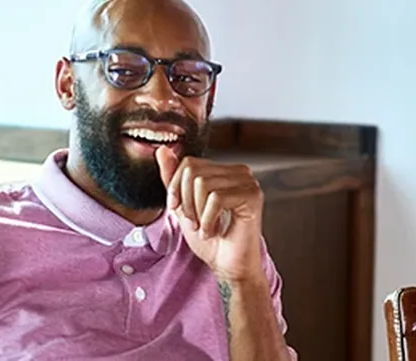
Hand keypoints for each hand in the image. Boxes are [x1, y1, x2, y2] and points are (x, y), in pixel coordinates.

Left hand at [156, 146, 265, 282]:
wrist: (228, 266)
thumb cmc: (210, 240)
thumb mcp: (183, 206)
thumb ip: (173, 179)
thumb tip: (162, 150)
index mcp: (224, 171)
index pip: (189, 162)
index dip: (176, 187)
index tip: (178, 210)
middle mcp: (239, 172)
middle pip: (193, 171)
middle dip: (186, 202)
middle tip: (194, 223)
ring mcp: (248, 182)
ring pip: (203, 184)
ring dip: (197, 214)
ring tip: (205, 228)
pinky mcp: (252, 195)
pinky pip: (216, 198)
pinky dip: (208, 220)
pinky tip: (213, 231)